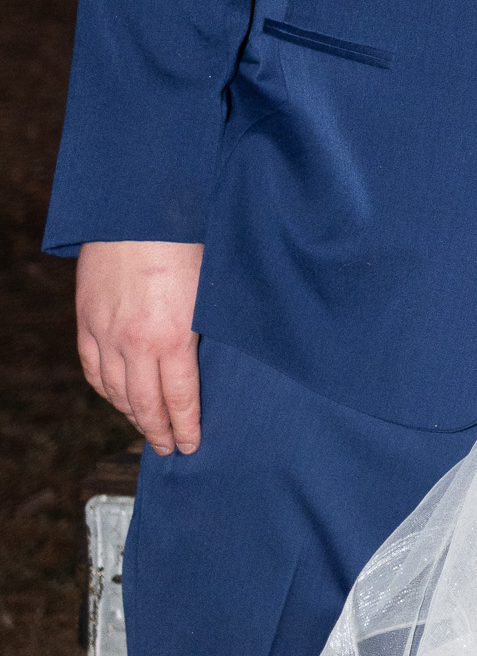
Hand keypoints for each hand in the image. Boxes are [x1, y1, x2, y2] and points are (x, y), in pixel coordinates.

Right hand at [76, 241, 203, 455]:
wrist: (139, 207)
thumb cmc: (189, 238)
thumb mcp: (211, 286)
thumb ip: (207, 325)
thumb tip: (213, 353)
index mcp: (172, 335)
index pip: (179, 397)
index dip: (185, 425)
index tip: (190, 445)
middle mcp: (133, 342)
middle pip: (144, 402)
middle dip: (158, 430)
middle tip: (169, 449)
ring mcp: (104, 332)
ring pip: (114, 390)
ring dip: (130, 413)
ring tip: (145, 427)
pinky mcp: (86, 319)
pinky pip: (92, 367)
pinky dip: (105, 388)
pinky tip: (116, 397)